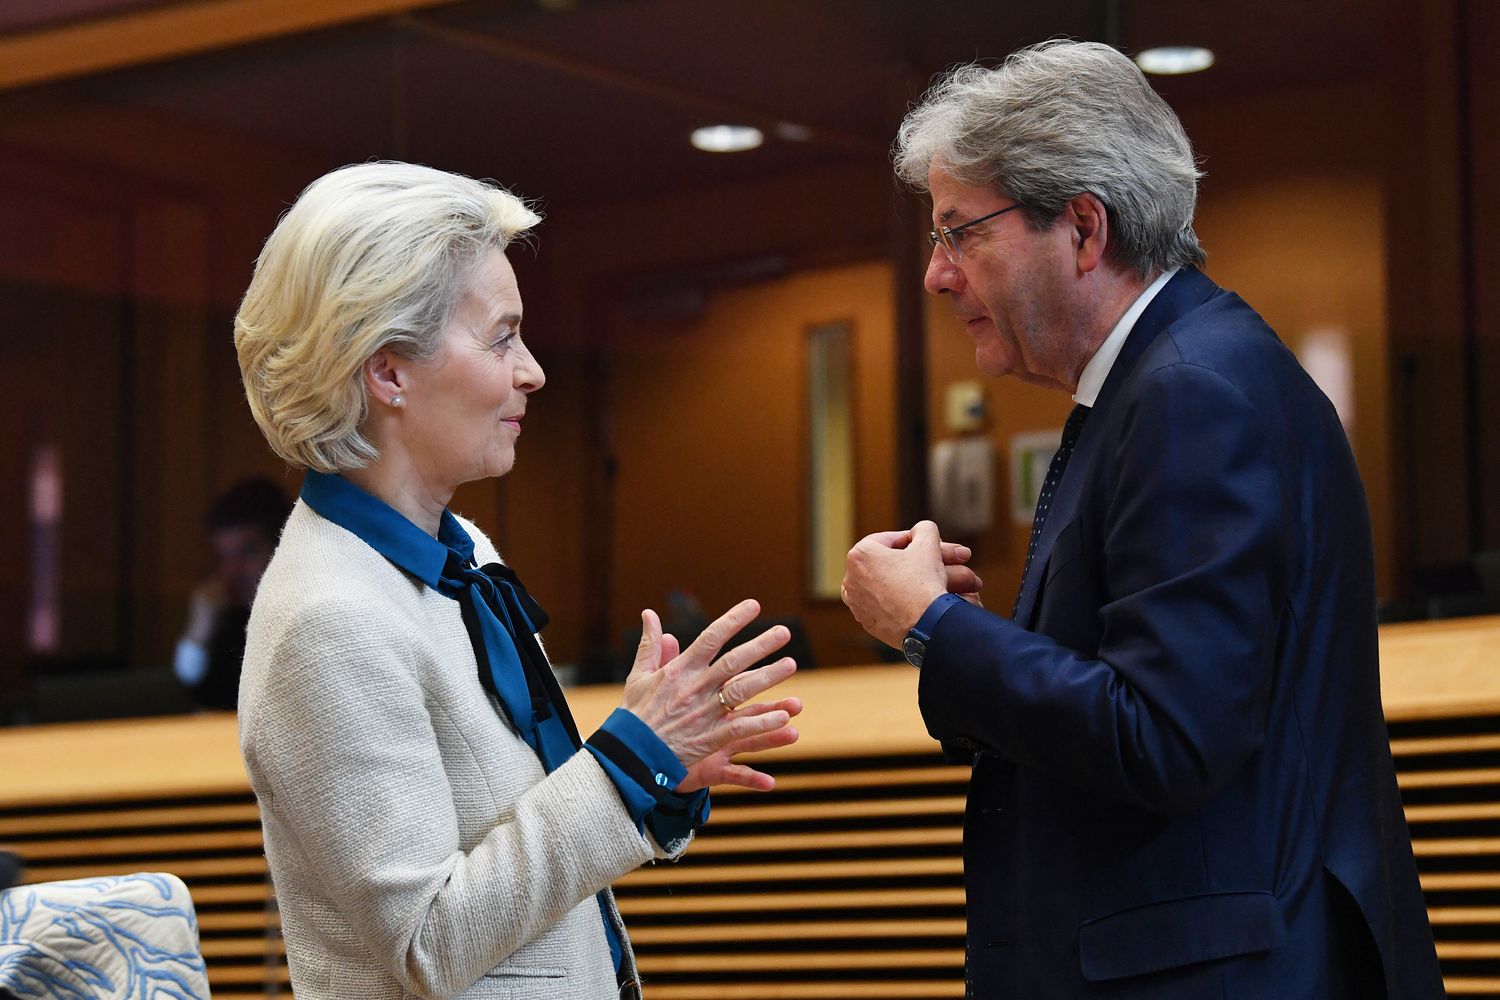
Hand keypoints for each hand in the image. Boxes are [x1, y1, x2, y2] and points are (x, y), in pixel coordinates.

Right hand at [619, 600, 800, 790]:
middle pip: (733, 662)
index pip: (710, 638)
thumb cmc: (634, 715)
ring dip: (768, 678)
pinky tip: (782, 716)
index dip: (733, 620)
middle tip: (784, 632)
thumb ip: (650, 645)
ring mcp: (704, 714)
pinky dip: (761, 723)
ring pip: (741, 691)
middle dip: (760, 645)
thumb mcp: (638, 676)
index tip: (754, 605)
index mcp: (679, 670)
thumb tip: (648, 613)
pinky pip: (740, 729)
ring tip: (791, 665)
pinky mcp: (710, 739)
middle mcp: (695, 688)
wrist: (629, 756)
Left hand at [842, 520, 980, 647]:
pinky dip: (890, 600)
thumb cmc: (924, 582)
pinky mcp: (864, 621)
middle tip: (918, 562)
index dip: (907, 540)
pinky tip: (908, 600)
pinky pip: (877, 605)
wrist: (926, 624)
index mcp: (859, 554)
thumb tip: (921, 529)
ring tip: (912, 580)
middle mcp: (850, 578)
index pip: (886, 540)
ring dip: (892, 579)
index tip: (921, 545)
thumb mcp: (929, 543)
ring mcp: (855, 602)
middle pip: (878, 562)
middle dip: (898, 560)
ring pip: (875, 583)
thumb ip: (924, 529)